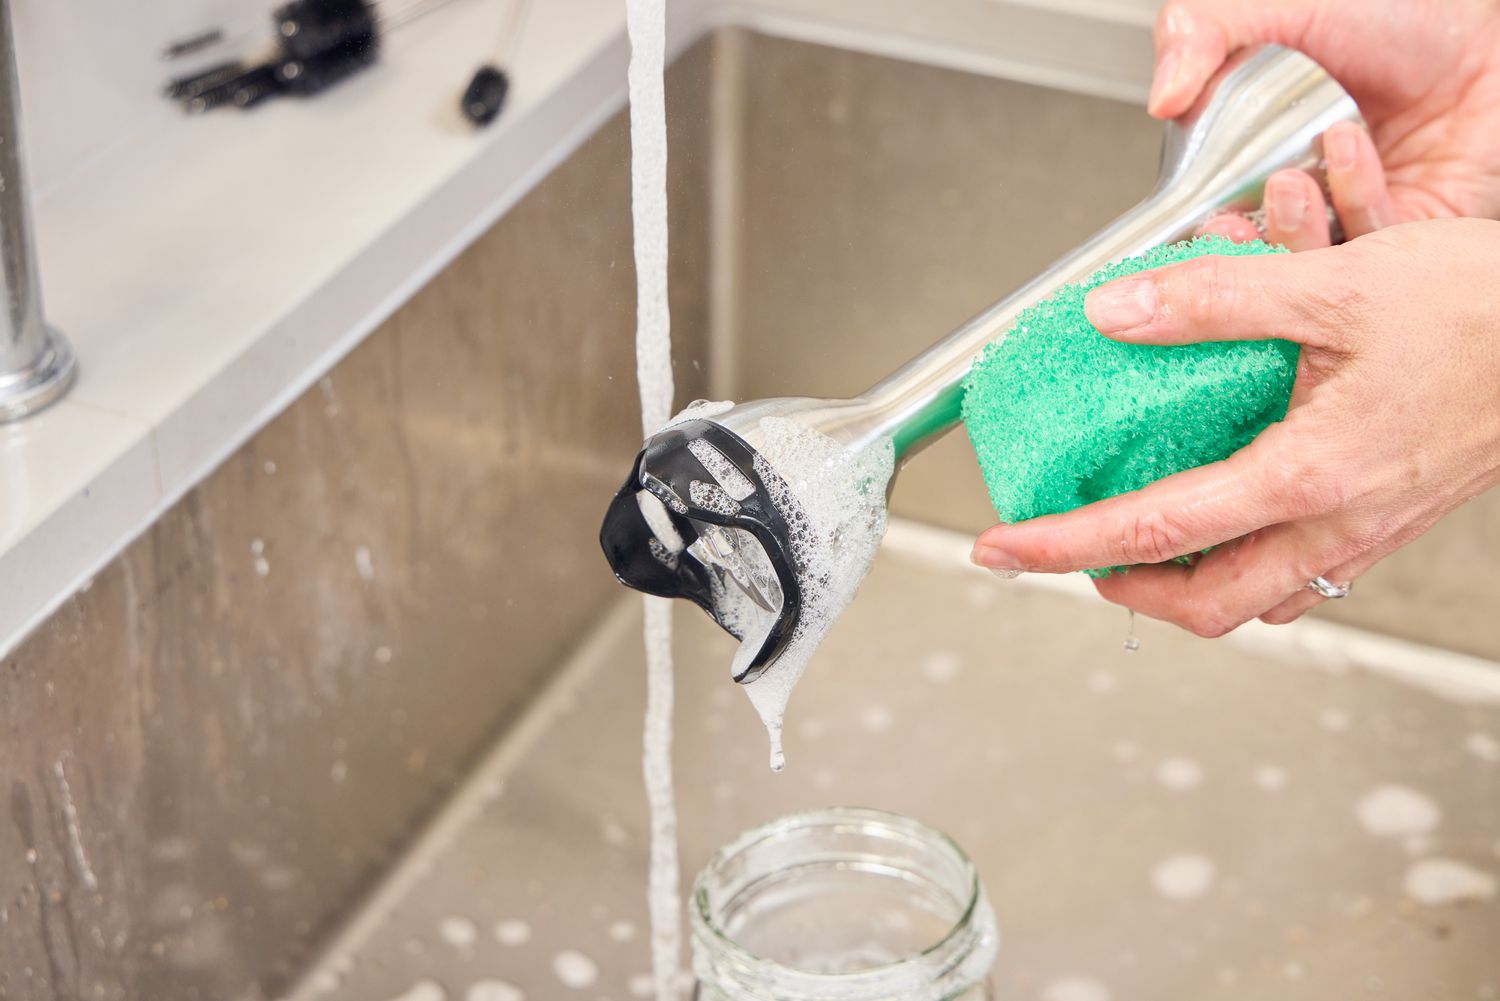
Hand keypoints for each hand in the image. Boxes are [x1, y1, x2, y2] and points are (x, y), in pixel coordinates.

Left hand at [969, 219, 1499, 635]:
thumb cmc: (1485, 310)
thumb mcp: (1334, 286)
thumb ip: (1212, 302)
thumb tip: (1113, 312)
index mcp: (1307, 476)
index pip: (1151, 534)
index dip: (1060, 547)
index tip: (1000, 549)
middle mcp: (1335, 524)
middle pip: (1203, 606)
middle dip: (1120, 590)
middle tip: (1067, 556)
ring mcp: (1368, 532)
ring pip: (1256, 598)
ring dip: (1185, 584)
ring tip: (1135, 543)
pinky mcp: (1391, 518)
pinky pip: (1302, 572)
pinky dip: (1244, 561)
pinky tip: (1228, 515)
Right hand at [1149, 0, 1499, 249]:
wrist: (1483, 35)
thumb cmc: (1397, 16)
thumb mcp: (1280, 9)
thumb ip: (1203, 33)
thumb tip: (1162, 97)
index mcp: (1247, 157)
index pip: (1201, 213)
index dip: (1192, 227)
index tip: (1192, 222)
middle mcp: (1294, 196)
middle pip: (1248, 250)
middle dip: (1237, 245)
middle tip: (1231, 224)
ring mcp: (1346, 221)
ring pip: (1302, 262)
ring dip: (1293, 226)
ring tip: (1292, 179)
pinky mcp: (1400, 237)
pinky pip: (1367, 246)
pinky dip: (1355, 200)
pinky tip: (1351, 150)